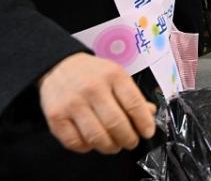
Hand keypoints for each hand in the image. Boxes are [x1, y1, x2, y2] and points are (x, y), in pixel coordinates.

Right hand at [38, 53, 155, 154]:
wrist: (59, 66)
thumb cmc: (94, 74)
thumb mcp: (118, 75)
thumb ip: (134, 95)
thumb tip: (150, 114)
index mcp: (113, 75)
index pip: (134, 104)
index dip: (144, 122)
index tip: (148, 133)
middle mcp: (93, 88)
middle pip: (116, 123)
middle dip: (128, 139)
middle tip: (131, 142)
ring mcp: (72, 103)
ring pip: (96, 136)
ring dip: (110, 147)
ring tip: (115, 146)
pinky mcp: (55, 117)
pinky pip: (75, 142)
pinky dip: (87, 148)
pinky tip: (92, 143)